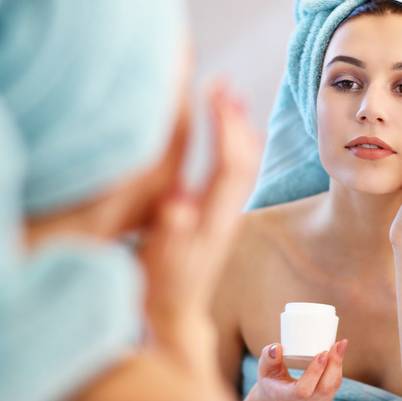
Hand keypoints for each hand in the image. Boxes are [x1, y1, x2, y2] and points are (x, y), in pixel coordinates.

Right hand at [138, 79, 260, 365]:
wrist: (175, 315)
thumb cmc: (159, 288)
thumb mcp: (158, 261)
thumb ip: (169, 229)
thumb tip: (178, 197)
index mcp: (210, 219)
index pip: (227, 163)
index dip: (224, 126)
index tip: (215, 92)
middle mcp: (224, 214)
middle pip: (243, 160)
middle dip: (235, 119)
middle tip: (225, 85)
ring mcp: (224, 216)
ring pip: (244, 167)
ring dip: (240, 131)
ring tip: (233, 100)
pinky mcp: (219, 219)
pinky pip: (237, 176)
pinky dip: (238, 148)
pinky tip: (234, 136)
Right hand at [242, 340, 347, 400]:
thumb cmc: (269, 381)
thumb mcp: (263, 369)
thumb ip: (268, 357)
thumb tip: (277, 347)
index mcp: (284, 399)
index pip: (303, 390)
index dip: (315, 372)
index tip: (322, 353)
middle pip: (323, 389)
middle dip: (333, 365)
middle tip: (338, 344)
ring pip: (332, 389)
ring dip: (338, 366)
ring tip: (340, 346)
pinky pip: (334, 388)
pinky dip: (337, 371)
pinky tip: (337, 356)